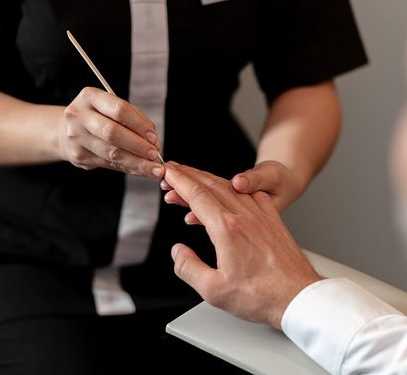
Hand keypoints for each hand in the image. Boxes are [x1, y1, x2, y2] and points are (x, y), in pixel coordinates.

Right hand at [57, 87, 163, 177]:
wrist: (67, 130)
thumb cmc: (98, 117)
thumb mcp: (112, 108)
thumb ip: (133, 120)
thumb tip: (153, 141)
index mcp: (89, 97)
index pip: (119, 110)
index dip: (140, 125)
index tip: (154, 137)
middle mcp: (78, 115)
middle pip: (113, 132)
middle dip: (138, 145)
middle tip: (154, 154)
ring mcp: (76, 137)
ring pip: (111, 152)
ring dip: (136, 162)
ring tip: (152, 168)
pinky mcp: (78, 155)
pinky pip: (109, 164)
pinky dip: (128, 168)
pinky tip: (140, 170)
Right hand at [164, 162, 320, 328]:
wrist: (300, 297)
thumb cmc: (261, 296)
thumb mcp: (213, 290)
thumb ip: (188, 268)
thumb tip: (177, 251)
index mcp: (227, 229)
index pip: (196, 195)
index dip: (179, 181)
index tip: (168, 172)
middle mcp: (244, 216)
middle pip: (210, 185)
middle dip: (188, 174)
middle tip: (173, 169)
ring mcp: (260, 215)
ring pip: (228, 187)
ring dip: (207, 179)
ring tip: (192, 178)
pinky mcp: (272, 219)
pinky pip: (248, 194)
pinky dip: (231, 188)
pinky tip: (228, 189)